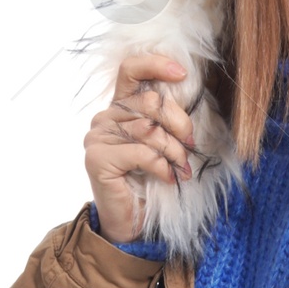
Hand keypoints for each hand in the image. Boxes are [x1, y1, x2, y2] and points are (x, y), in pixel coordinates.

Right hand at [85, 51, 194, 243]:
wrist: (131, 223)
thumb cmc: (150, 183)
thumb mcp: (163, 145)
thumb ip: (167, 121)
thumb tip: (189, 99)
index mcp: (120, 107)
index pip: (131, 69)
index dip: (155, 64)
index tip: (182, 73)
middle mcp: (105, 117)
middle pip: (150, 103)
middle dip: (179, 123)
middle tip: (191, 144)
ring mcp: (98, 137)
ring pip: (149, 130)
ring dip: (174, 152)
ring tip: (183, 168)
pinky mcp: (98, 158)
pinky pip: (142, 153)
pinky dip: (162, 167)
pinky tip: (168, 178)